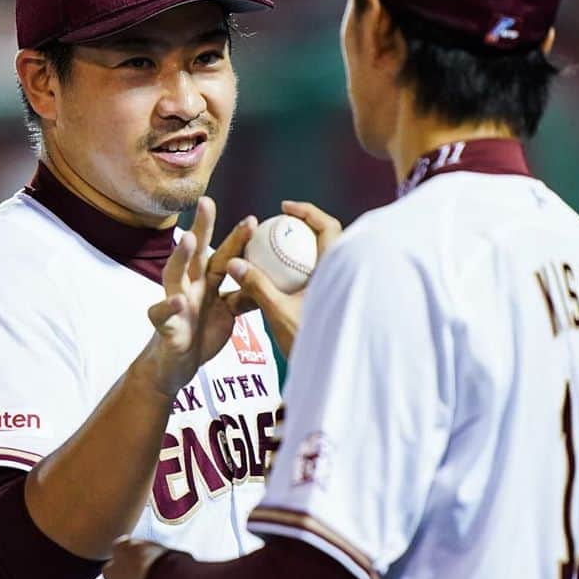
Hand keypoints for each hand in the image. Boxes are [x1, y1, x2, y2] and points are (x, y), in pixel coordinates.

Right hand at [138, 198, 257, 395]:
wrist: (174, 368)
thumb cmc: (201, 336)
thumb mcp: (227, 314)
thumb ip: (244, 296)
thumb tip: (271, 281)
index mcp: (206, 283)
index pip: (224, 256)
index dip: (236, 239)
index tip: (254, 219)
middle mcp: (188, 288)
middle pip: (195, 254)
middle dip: (201, 227)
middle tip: (207, 202)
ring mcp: (174, 305)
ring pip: (173, 276)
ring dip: (180, 257)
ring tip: (189, 240)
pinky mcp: (165, 327)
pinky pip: (162, 315)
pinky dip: (168, 307)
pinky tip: (178, 300)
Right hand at [222, 201, 341, 357]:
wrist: (329, 371)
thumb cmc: (308, 343)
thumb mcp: (278, 312)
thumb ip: (256, 286)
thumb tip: (233, 262)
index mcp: (338, 270)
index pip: (328, 226)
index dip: (308, 211)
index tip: (284, 208)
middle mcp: (345, 276)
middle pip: (329, 237)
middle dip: (305, 227)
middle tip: (281, 225)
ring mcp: (344, 289)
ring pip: (325, 258)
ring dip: (303, 249)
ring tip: (279, 248)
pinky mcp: (337, 302)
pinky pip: (321, 275)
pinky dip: (303, 269)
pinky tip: (284, 277)